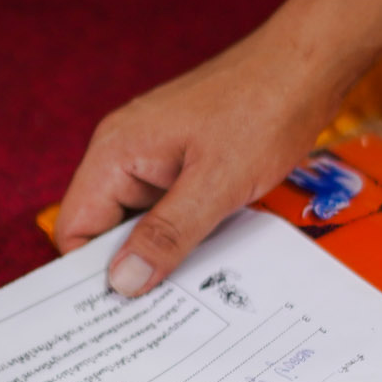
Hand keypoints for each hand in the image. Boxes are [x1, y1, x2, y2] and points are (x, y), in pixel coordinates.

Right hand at [55, 24, 362, 296]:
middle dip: (128, 270)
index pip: (73, 228)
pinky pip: (169, 210)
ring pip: (140, 223)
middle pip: (103, 230)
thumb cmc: (263, 109)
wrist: (308, 64)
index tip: (115, 316)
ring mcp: (155, 155)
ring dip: (161, 253)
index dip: (89, 274)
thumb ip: (167, 235)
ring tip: (187, 291)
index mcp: (115, 152)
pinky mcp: (184, 161)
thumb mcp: (215, 183)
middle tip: (156, 314)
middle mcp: (125, 152)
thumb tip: (122, 283)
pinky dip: (183, 235)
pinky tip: (207, 257)